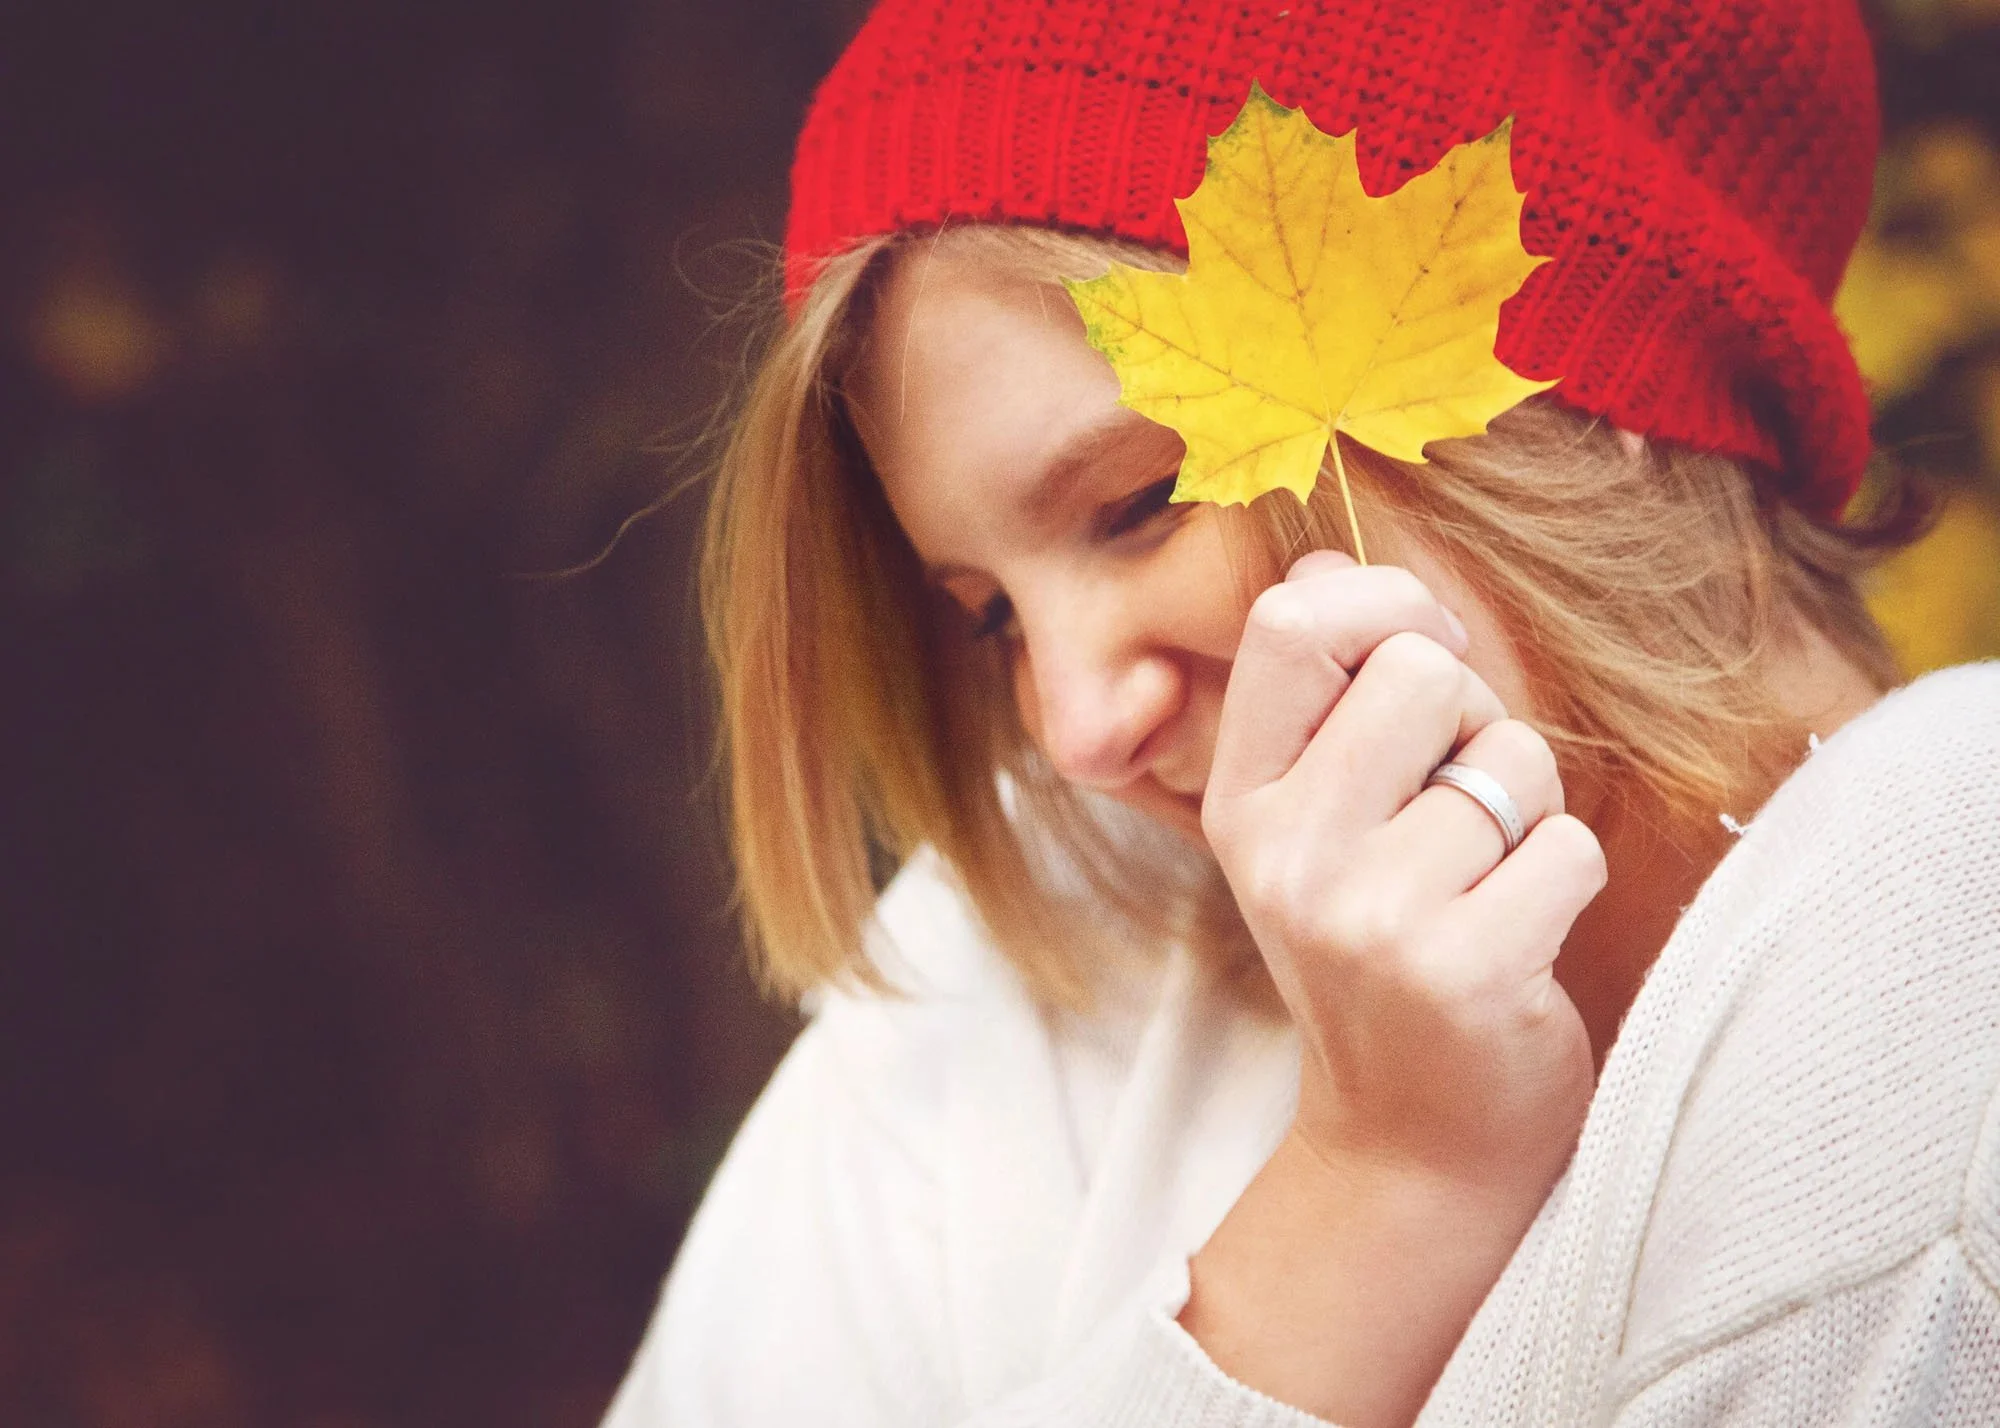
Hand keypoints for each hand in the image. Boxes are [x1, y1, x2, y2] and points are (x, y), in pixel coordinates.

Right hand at [1201, 550, 1603, 1208]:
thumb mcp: (1313, 826)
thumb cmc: (1379, 949)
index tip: (1425, 654)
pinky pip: (1570, 845)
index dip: (1384, 603)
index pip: (1292, 621)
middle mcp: (1285, 850)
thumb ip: (1319, 699)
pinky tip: (1520, 934)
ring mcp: (1366, 914)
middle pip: (1424, 670)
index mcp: (1240, 798)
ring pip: (1513, 758)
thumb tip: (1326, 562)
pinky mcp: (1461, 969)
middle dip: (1474, 719)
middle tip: (1458, 804)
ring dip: (1529, 809)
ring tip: (1484, 880)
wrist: (1410, 1136)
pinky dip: (1568, 879)